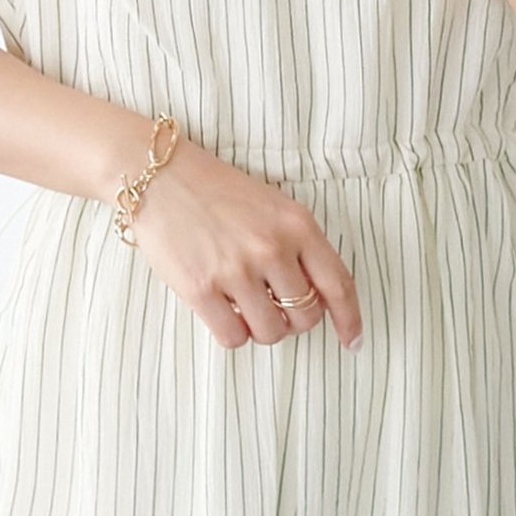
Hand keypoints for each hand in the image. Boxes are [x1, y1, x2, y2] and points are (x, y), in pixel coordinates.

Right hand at [126, 134, 363, 351]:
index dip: (349, 318)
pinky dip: (233, 332)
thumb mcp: (273, 206)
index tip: (353, 340)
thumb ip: (298, 246)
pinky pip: (234, 337)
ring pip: (271, 333)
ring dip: (262, 328)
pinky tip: (223, 309)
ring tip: (244, 305)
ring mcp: (237, 270)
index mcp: (297, 224)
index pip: (338, 283)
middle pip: (305, 316)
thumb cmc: (218, 191)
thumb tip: (317, 298)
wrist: (162, 175)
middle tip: (275, 306)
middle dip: (294, 320)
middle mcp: (272, 248)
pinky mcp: (201, 289)